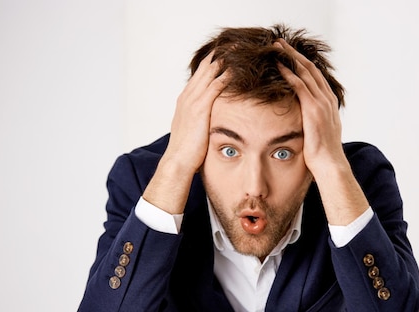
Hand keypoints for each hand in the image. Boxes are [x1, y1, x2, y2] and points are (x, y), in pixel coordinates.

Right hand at [166, 51, 228, 173]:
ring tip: (240, 49)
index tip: (227, 53)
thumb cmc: (187, 151)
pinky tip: (238, 69)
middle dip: (221, 53)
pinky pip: (215, 86)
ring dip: (225, 59)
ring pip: (210, 72)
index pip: (201, 73)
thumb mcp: (194, 129)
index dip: (214, 61)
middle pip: (206, 66)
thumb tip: (212, 119)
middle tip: (237, 43)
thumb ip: (202, 119)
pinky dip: (226, 76)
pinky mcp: (200, 108)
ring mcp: (193, 101)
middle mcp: (188, 96)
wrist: (178, 161)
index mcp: (186, 99)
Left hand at [275, 40, 344, 178]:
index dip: (302, 63)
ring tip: (276, 48)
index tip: (291, 54)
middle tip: (281, 43)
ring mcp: (321, 102)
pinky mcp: (313, 108)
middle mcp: (327, 98)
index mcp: (329, 103)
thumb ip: (314, 121)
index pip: (316, 76)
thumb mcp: (320, 132)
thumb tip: (303, 121)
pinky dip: (289, 73)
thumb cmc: (322, 153)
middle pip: (310, 69)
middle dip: (294, 54)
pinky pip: (300, 85)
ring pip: (305, 72)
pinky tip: (279, 65)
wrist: (330, 163)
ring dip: (290, 58)